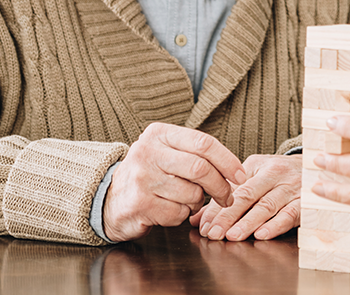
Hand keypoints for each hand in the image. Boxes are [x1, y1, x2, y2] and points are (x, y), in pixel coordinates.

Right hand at [103, 122, 247, 242]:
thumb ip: (195, 153)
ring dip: (197, 202)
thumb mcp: (166, 152)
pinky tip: (169, 209)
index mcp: (158, 134)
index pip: (203, 142)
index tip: (241, 176)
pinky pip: (178, 213)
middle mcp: (147, 152)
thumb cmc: (148, 174)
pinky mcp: (140, 204)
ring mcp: (142, 178)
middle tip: (227, 197)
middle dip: (221, 186)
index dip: (228, 161)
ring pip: (192, 194)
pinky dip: (182, 215)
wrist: (108, 199)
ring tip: (185, 200)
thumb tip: (235, 170)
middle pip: (201, 168)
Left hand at [190, 154, 301, 240]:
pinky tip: (261, 234)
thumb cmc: (278, 176)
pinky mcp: (306, 201)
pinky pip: (290, 214)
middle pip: (247, 195)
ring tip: (233, 236)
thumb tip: (197, 220)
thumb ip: (225, 199)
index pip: (233, 188)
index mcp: (257, 165)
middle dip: (228, 216)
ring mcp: (291, 186)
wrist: (315, 166)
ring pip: (267, 205)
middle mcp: (274, 173)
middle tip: (213, 234)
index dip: (216, 209)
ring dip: (248, 222)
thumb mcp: (253, 178)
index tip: (203, 226)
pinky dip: (275, 225)